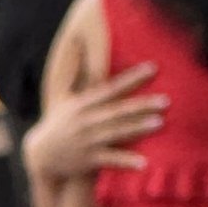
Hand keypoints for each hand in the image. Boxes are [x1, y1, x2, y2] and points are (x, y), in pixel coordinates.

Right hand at [22, 60, 167, 186]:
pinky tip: (144, 163)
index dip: (132, 78)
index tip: (153, 68)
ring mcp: (87, 140)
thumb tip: (77, 43)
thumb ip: (73, 72)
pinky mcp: (88, 160)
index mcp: (82, 103)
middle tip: (166, 100)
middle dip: (142, 104)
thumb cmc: (57, 122)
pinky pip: (110, 160)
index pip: (112, 87)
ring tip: (160, 122)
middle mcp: (86, 120)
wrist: (41, 155)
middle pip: (118, 110)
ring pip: (117, 132)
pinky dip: (126, 161)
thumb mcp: (61, 96)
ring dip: (138, 128)